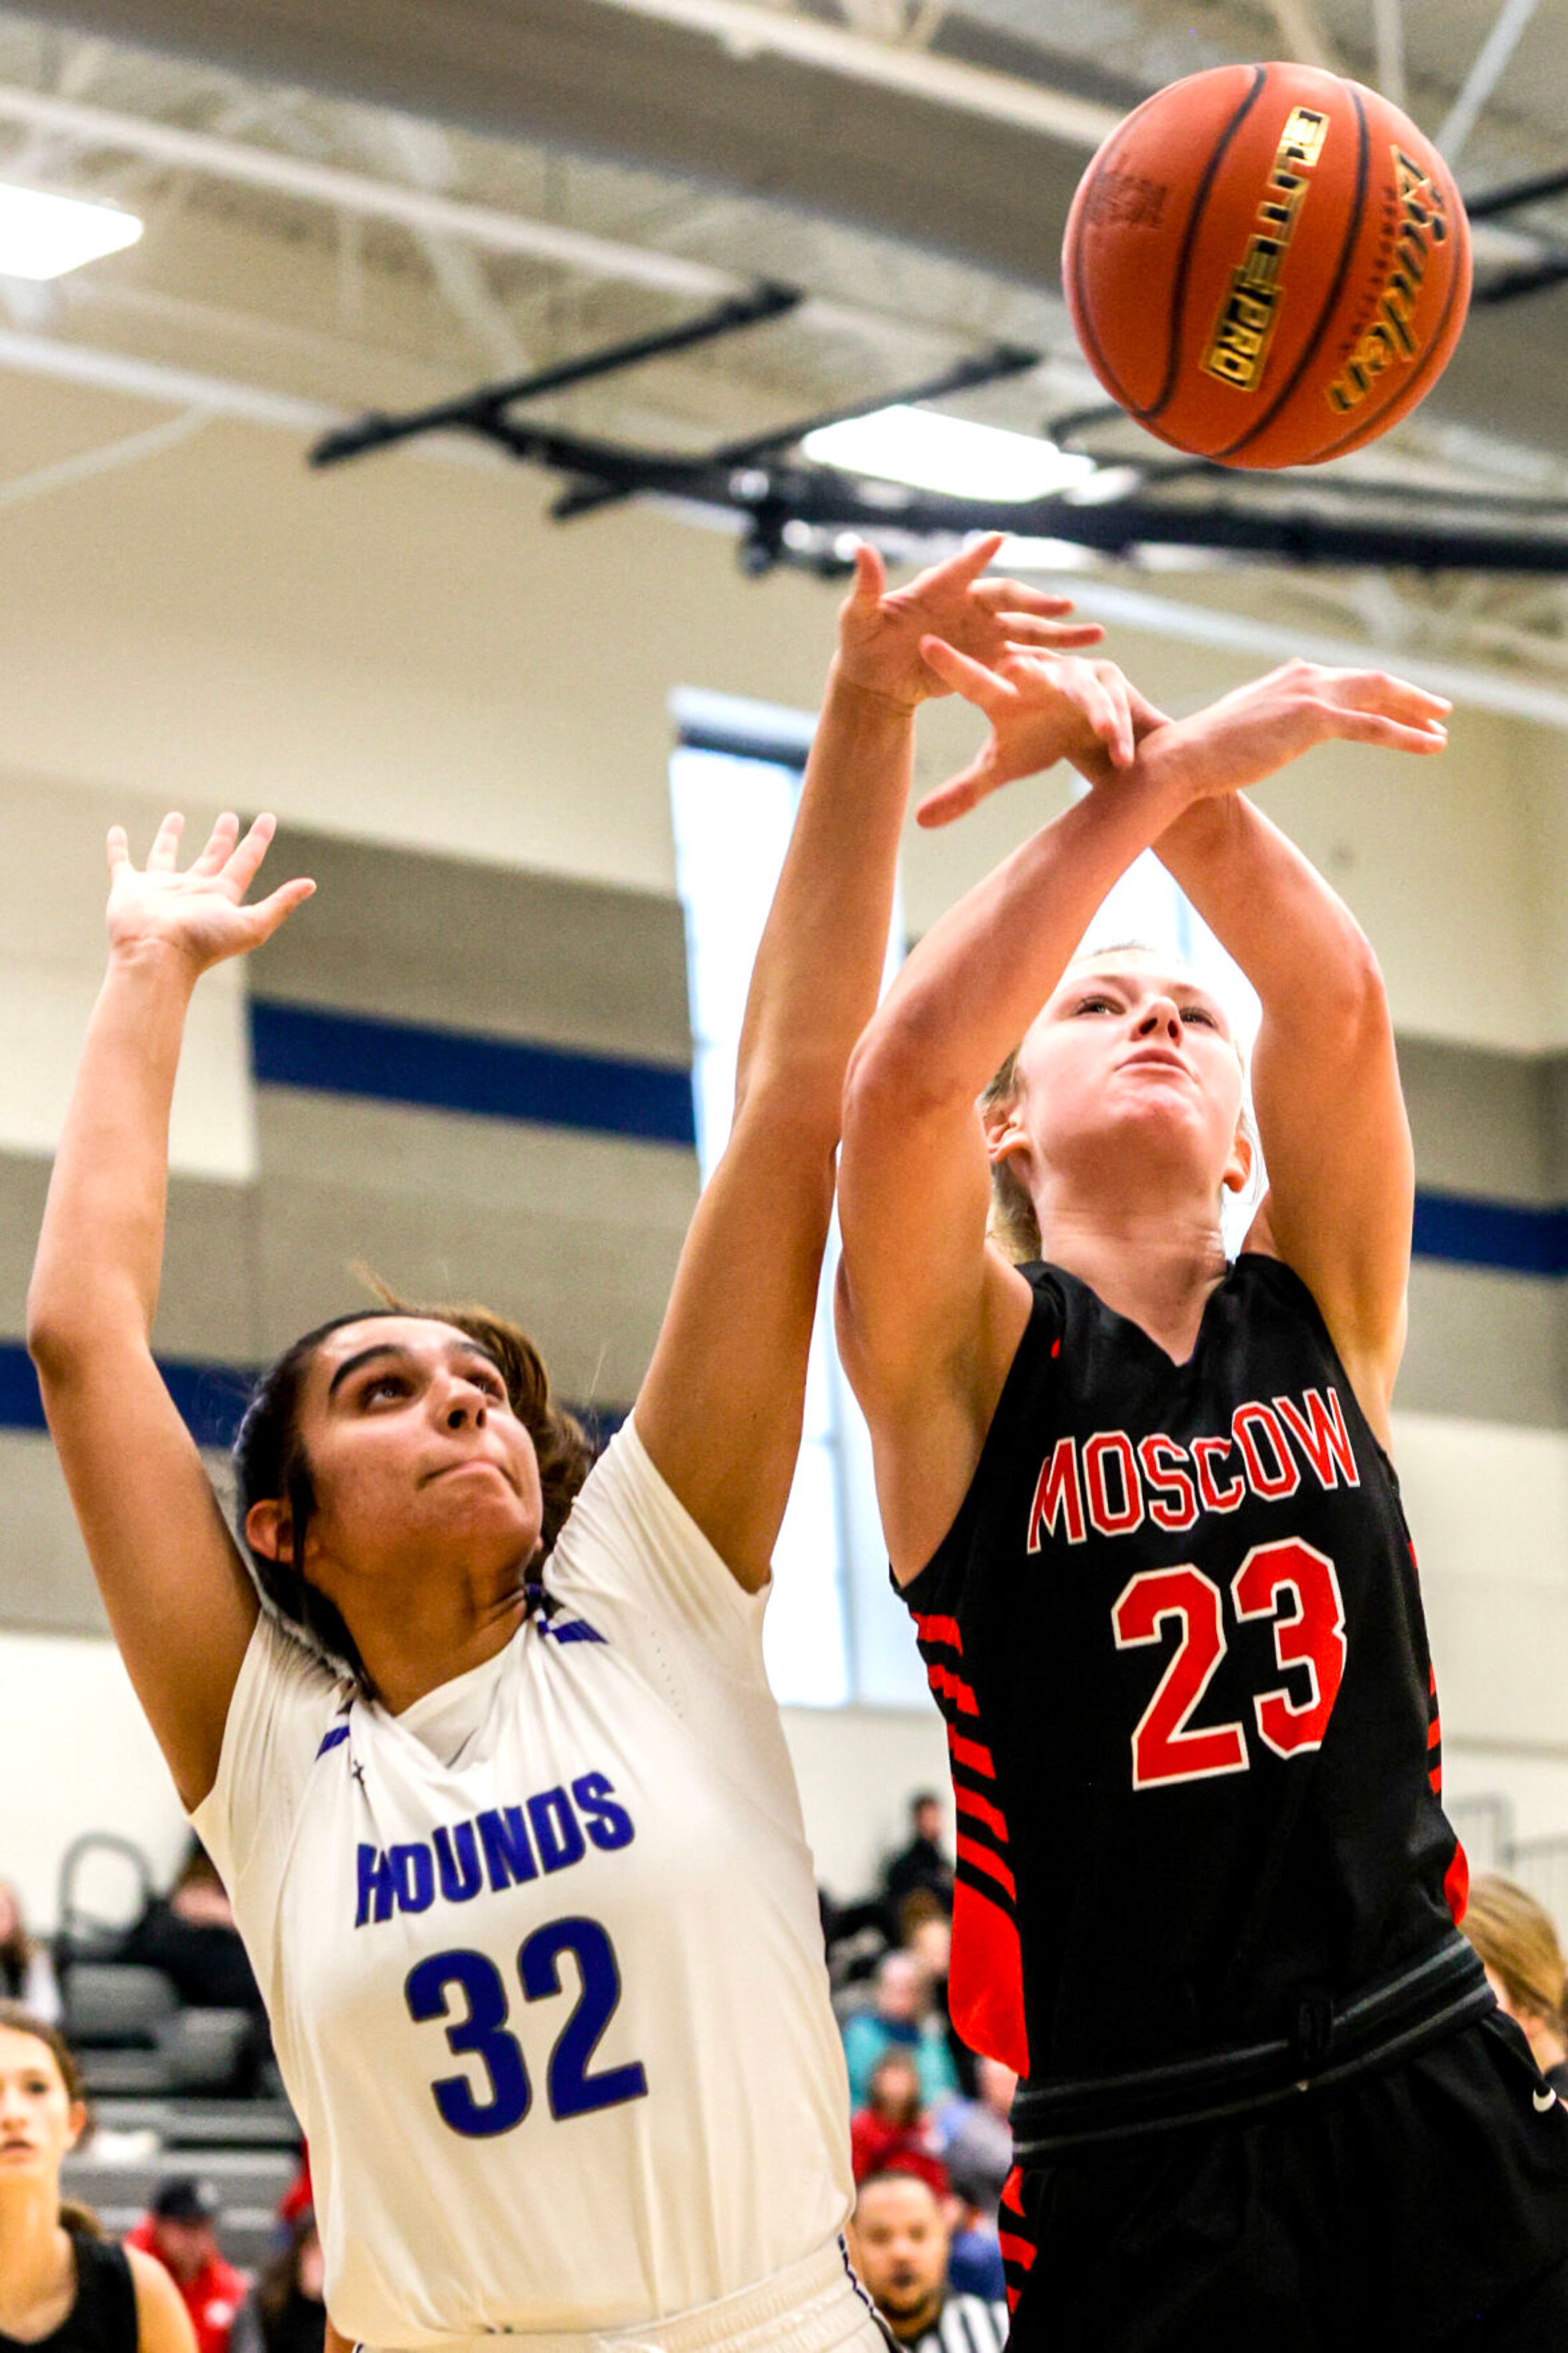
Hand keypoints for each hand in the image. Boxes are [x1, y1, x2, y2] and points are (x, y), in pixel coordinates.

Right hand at [106, 811, 314, 975]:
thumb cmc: (202, 942)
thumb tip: (311, 884)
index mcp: (220, 896)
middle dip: (222, 837)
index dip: (258, 840)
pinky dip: (118, 847)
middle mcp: (192, 891)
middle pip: (212, 857)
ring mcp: (160, 889)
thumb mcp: (250, 924)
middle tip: (229, 817)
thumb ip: (280, 904)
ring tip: (177, 816)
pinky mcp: (129, 888)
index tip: (268, 818)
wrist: (156, 956)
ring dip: (171, 836)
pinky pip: (122, 862)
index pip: (245, 862)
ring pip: (166, 855)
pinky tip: (116, 831)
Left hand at [834, 532, 1103, 712]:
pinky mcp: (985, 660)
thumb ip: (866, 585)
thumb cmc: (862, 643)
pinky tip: (1078, 668)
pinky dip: (1047, 663)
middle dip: (1037, 601)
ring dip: (1059, 632)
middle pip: (1009, 598)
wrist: (875, 679)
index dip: (976, 556)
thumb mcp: (857, 617)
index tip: (997, 539)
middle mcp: (967, 605)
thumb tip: (858, 547)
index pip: (961, 568)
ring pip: (1026, 629)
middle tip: (1065, 605)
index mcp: (939, 588)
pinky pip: (1021, 660)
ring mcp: (980, 633)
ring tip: (1096, 634)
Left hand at [912, 639, 1165, 826]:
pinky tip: (1121, 758)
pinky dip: (1118, 734)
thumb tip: (919, 821)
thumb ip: (965, 790)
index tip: (925, 645)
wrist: (1088, 728)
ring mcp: (1078, 677)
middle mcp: (1039, 677)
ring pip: (1084, 691)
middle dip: (1025, 667)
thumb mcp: (1003, 766)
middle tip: (1012, 665)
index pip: (972, 679)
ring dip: (1093, 710)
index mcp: (1004, 692)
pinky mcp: (1112, 685)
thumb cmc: (1041, 739)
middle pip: (1031, 671)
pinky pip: (1117, 709)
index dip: (951, 665)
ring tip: (1098, 728)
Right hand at [1121, 659, 1449, 802]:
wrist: (1183, 759)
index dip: (1380, 695)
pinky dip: (1406, 735)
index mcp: (1289, 680)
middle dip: (1408, 696)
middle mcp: (1303, 678)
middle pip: (1370, 682)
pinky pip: (1372, 726)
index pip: (1346, 682)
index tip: (1404, 707)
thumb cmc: (1206, 754)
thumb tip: (1274, 733)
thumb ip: (1270, 722)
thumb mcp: (1245, 729)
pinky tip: (1431, 744)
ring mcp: (1309, 695)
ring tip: (1441, 728)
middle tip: (1438, 711)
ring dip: (1415, 712)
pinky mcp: (1312, 720)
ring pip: (1378, 698)